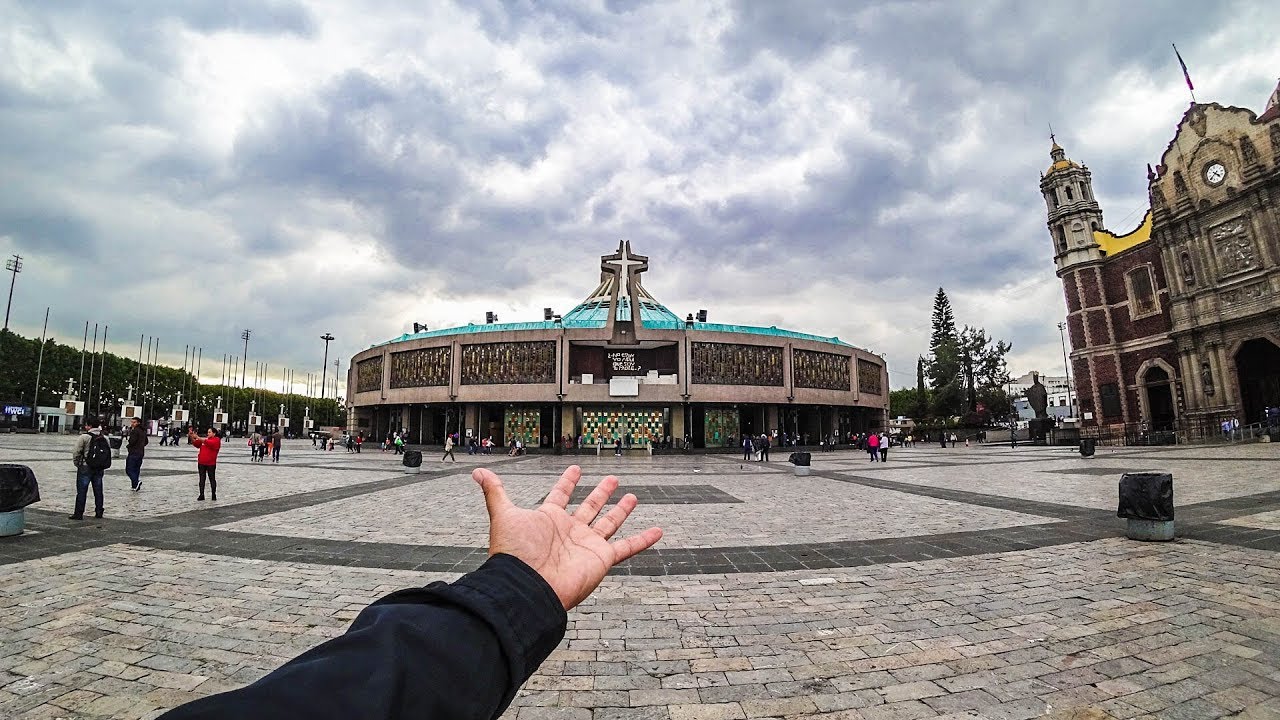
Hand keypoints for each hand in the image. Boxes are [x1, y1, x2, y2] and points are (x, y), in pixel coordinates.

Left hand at [473, 465, 661, 609]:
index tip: (575, 469)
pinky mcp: (602, 558)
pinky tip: (657, 531)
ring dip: (621, 510)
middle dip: (600, 493)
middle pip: (589, 507)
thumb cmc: (514, 553)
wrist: (527, 587)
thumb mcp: (504, 515)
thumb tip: (477, 471)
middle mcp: (569, 531)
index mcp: (548, 519)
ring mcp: (587, 544)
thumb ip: (495, 492)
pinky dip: (643, 540)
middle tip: (612, 479)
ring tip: (632, 497)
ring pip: (609, 523)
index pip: (559, 495)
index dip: (567, 482)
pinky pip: (627, 547)